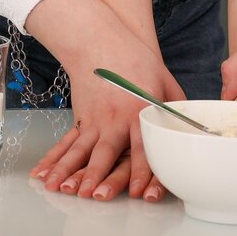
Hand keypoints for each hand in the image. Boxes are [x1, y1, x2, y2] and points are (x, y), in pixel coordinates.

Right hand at [28, 39, 183, 202]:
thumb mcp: (165, 82)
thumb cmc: (136, 60)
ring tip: (58, 190)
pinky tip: (42, 174)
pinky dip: (53, 160)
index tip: (141, 193)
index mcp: (138, 112)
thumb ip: (176, 109)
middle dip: (99, 176)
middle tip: (94, 196)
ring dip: (69, 172)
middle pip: (106, 153)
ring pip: (80, 151)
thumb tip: (194, 130)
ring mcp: (94, 120)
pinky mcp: (81, 118)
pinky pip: (66, 144)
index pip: (143, 148)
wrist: (101, 39)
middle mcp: (114, 119)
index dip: (143, 172)